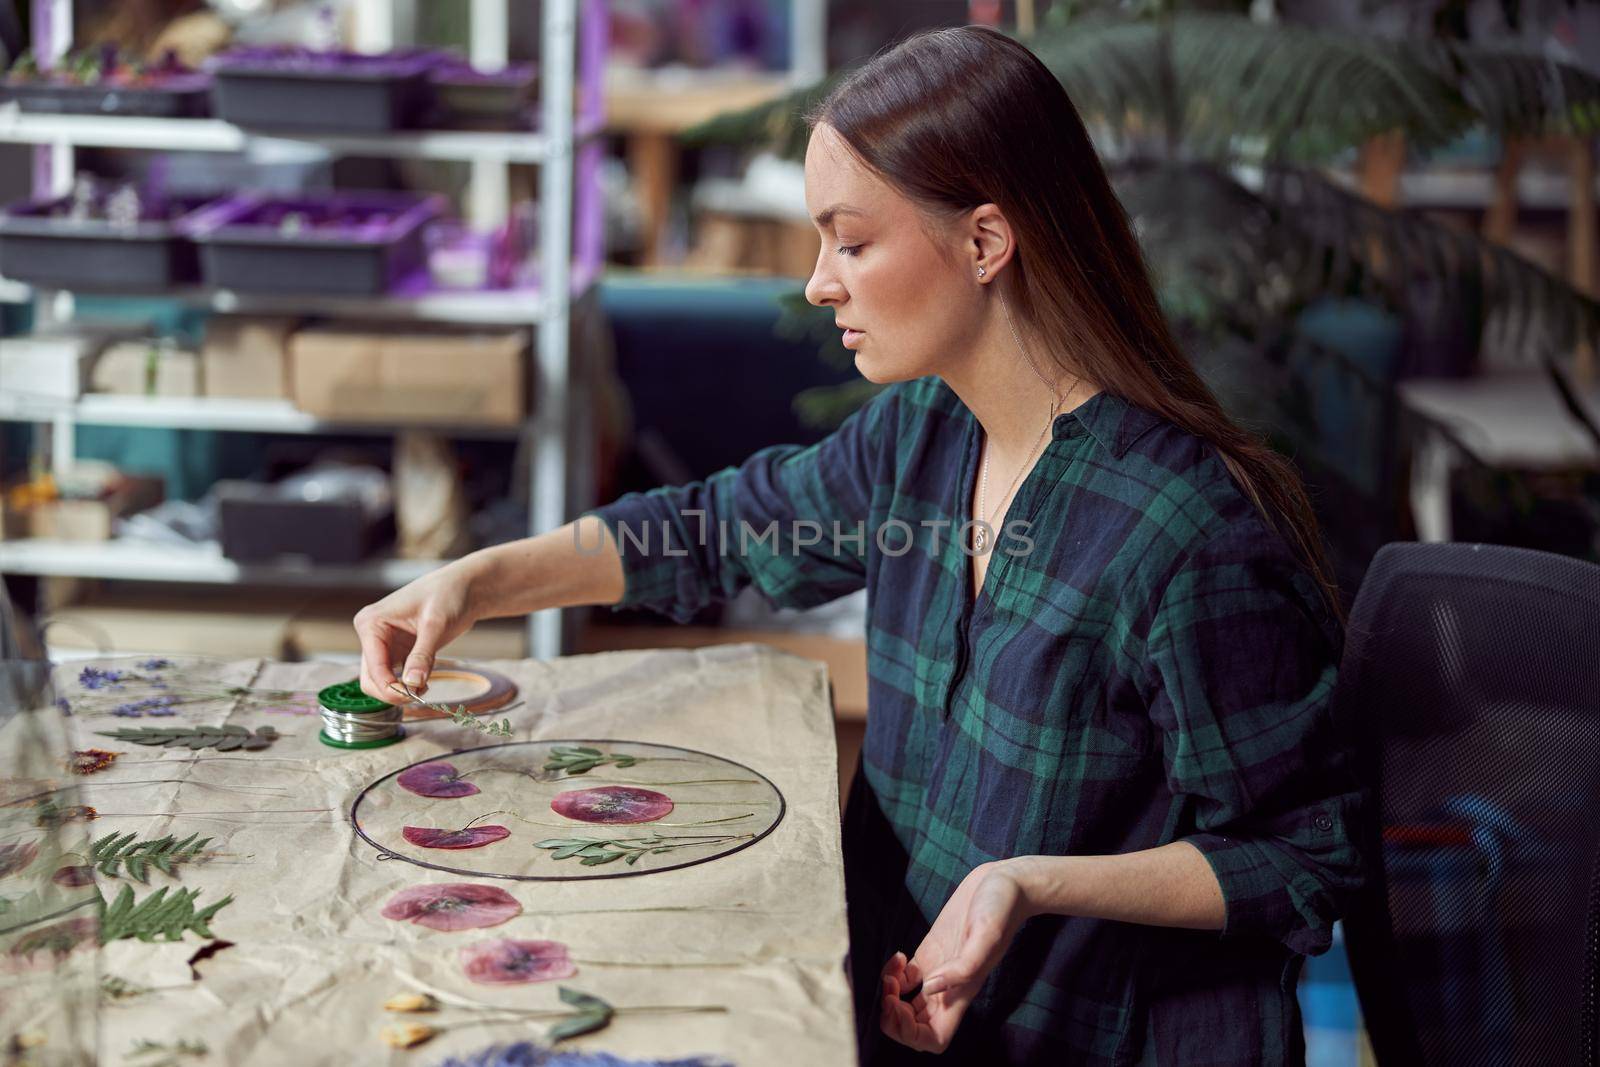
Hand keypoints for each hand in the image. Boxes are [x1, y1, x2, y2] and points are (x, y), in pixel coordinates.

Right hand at [353, 562, 476, 702]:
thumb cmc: (448, 595)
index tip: (411, 696)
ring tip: (425, 688)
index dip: (389, 687)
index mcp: (371, 623)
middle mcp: (372, 634)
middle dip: (392, 692)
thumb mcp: (436, 625)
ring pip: (381, 680)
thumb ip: (423, 655)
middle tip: (418, 696)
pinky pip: (395, 677)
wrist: (464, 587)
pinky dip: (408, 685)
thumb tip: (412, 684)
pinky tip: (425, 683)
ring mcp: (384, 644)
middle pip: (370, 678)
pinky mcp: (398, 651)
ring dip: (400, 691)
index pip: (372, 666)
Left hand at [879, 859, 1034, 1053]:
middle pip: (914, 1027)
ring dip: (890, 998)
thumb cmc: (1001, 908)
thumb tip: (929, 989)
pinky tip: (898, 957)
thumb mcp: (986, 935)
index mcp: (961, 993)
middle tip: (888, 991)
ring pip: (907, 1005)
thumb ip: (962, 967)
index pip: (934, 1038)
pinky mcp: (932, 951)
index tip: (901, 1007)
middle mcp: (948, 987)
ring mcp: (939, 970)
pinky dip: (894, 974)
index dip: (911, 1034)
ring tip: (891, 974)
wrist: (1004, 882)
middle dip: (893, 1018)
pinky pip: (906, 979)